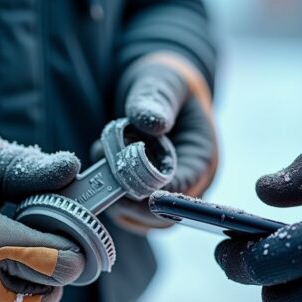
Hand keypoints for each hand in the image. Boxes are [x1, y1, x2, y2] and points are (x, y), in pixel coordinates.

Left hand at [110, 52, 218, 232]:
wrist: (154, 89)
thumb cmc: (165, 84)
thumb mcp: (163, 81)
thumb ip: (158, 98)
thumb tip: (153, 123)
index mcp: (202, 159)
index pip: (184, 191)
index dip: (156, 193)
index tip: (126, 181)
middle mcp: (188, 184)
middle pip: (163, 216)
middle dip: (130, 200)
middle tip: (104, 171)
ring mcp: (165, 193)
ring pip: (142, 219)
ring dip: (115, 198)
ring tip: (101, 156)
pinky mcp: (144, 196)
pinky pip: (127, 212)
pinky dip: (109, 196)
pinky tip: (99, 163)